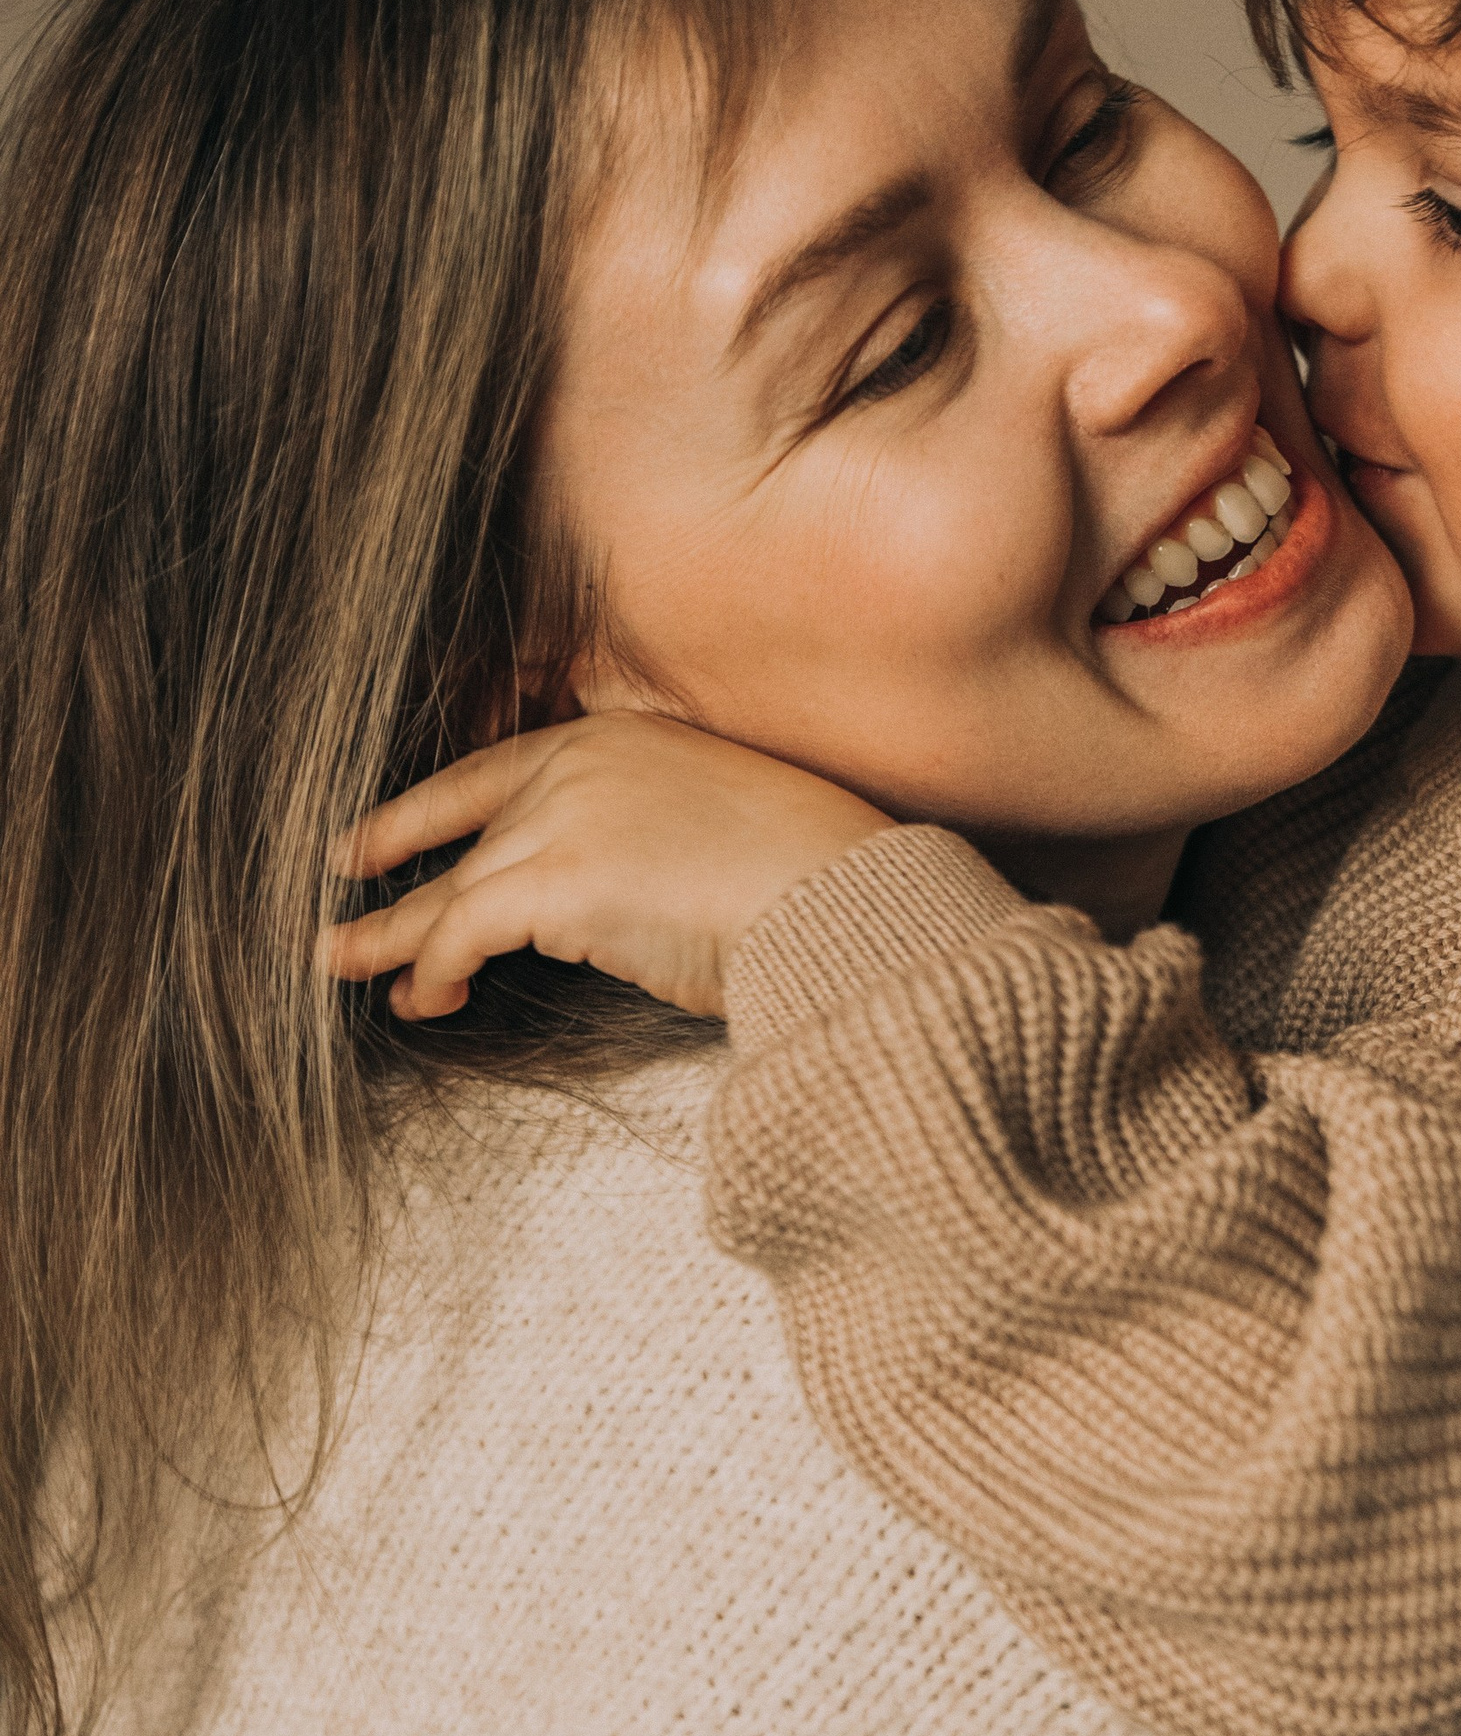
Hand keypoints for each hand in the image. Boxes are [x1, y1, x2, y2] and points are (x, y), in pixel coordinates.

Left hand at [325, 715, 891, 1021]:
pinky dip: (435, 969)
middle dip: (395, 857)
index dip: (437, 802)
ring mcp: (564, 815)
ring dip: (394, 935)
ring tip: (344, 963)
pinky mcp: (554, 880)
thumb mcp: (719, 825)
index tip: (391, 826)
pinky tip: (428, 999)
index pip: (503, 764)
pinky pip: (463, 932)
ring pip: (450, 884)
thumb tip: (604, 895)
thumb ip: (646, 834)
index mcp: (625, 737)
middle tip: (344, 877)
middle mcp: (584, 761)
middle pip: (464, 820)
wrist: (840, 897)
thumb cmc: (810, 877)